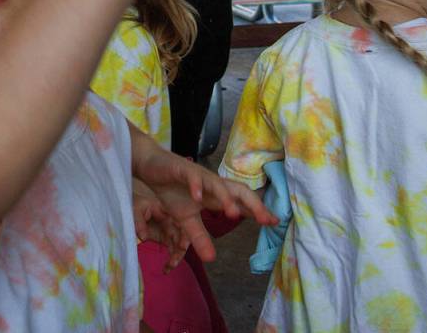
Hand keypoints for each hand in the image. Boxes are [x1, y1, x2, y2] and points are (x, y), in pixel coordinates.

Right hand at [130, 129, 276, 263]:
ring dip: (225, 197)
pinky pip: (192, 177)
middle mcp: (213, 184)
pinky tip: (197, 196)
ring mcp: (199, 176)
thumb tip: (211, 259)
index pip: (242, 203)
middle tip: (266, 220)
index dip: (258, 211)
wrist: (152, 167)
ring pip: (217, 184)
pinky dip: (196, 186)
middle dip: (252, 204)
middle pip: (238, 190)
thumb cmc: (172, 190)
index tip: (275, 222)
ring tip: (233, 212)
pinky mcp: (183, 170)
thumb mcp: (186, 219)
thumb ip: (199, 237)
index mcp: (216, 195)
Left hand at [132, 178, 189, 270]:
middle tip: (172, 263)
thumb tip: (143, 237)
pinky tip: (166, 268)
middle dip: (180, 251)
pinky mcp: (164, 236)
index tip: (180, 248)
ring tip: (167, 268)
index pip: (182, 224)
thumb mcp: (135, 208)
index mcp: (169, 211)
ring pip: (178, 245)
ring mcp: (169, 229)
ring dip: (176, 258)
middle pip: (183, 237)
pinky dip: (171, 259)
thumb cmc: (135, 202)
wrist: (129, 204)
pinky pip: (171, 248)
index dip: (184, 236)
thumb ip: (138, 221)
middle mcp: (172, 220)